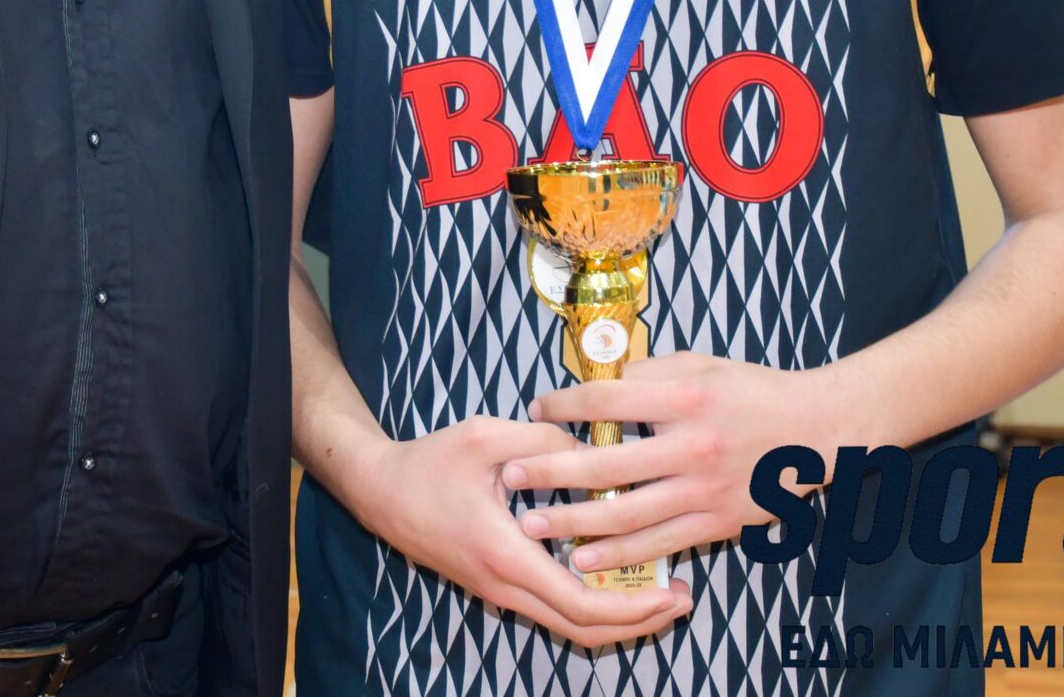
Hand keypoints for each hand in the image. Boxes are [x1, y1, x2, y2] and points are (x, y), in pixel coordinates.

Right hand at [357, 414, 693, 648]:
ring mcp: (500, 591)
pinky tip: (617, 577)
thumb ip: (545, 439)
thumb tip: (599, 444)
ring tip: (662, 593)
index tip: (673, 592)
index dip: (634, 606)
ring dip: (618, 617)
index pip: (581, 603)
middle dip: (640, 622)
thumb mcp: (487, 436)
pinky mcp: (498, 584)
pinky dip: (592, 605)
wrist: (380, 491)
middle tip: (683, 599)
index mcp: (507, 555)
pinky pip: (553, 609)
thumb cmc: (430, 463)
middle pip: (584, 628)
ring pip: (569, 625)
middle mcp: (505, 586)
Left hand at [505, 353, 847, 578]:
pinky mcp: (716, 522)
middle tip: (511, 475)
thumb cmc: (754, 390)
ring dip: (572, 521)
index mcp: (683, 397)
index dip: (563, 405)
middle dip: (551, 471)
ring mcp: (703, 489)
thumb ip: (649, 372)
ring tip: (532, 523)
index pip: (606, 400)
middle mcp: (690, 446)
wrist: (817, 430)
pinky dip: (617, 554)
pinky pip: (657, 543)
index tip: (537, 409)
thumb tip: (596, 382)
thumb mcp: (701, 365)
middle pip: (605, 463)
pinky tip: (583, 558)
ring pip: (625, 514)